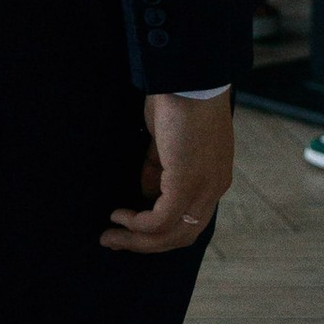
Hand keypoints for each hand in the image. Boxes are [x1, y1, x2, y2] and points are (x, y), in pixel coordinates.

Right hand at [103, 94, 233, 255]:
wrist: (189, 79)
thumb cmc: (178, 100)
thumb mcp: (166, 141)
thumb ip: (158, 167)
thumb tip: (144, 192)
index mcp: (213, 177)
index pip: (191, 220)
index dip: (161, 232)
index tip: (131, 231)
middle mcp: (214, 188)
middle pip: (182, 235)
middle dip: (146, 244)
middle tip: (114, 241)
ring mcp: (203, 188)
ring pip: (172, 233)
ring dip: (138, 241)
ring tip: (110, 236)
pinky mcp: (187, 183)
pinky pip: (160, 219)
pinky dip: (137, 225)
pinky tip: (119, 217)